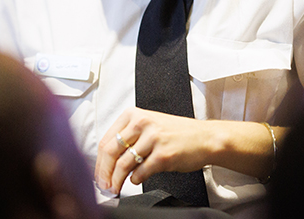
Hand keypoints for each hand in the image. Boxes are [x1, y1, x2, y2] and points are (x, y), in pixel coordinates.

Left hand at [95, 107, 212, 194]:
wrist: (205, 138)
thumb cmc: (177, 133)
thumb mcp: (149, 126)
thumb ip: (128, 138)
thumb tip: (107, 162)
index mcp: (134, 114)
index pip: (106, 140)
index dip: (99, 162)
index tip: (98, 174)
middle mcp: (142, 123)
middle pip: (110, 152)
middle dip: (103, 173)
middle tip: (103, 186)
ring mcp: (153, 138)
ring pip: (123, 164)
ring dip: (117, 181)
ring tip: (115, 188)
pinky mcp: (163, 155)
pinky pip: (140, 172)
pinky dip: (135, 180)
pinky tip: (136, 180)